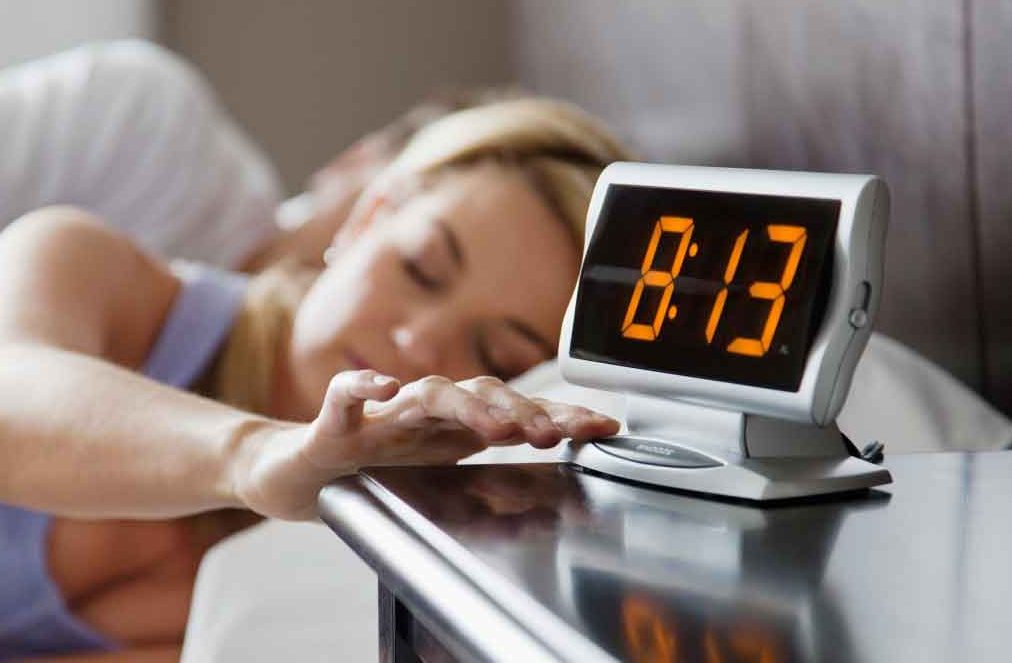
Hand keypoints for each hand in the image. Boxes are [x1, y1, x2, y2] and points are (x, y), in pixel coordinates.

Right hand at [231, 370, 619, 519]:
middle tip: (552, 435)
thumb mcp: (440, 474)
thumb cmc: (374, 466)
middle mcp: (423, 412)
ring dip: (465, 405)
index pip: (515, 410)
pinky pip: (343, 397)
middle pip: (479, 395)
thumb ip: (487, 473)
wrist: (301, 471)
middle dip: (522, 412)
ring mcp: (380, 416)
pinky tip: (379, 389)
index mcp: (453, 425)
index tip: (604, 426)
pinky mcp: (333, 425)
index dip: (561, 416)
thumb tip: (549, 495)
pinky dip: (360, 389)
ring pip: (426, 394)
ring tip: (495, 426)